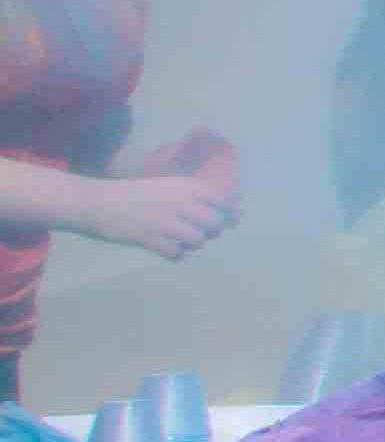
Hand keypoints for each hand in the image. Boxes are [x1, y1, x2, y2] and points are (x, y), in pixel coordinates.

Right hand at [79, 171, 231, 257]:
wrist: (95, 202)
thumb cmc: (133, 194)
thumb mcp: (167, 187)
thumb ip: (195, 198)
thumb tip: (233, 216)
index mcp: (185, 187)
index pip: (224, 201)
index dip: (227, 213)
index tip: (223, 221)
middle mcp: (180, 202)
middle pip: (214, 224)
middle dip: (209, 231)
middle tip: (194, 231)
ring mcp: (165, 221)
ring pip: (198, 240)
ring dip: (191, 243)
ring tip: (177, 239)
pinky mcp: (149, 239)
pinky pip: (177, 254)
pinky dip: (174, 254)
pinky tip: (165, 248)